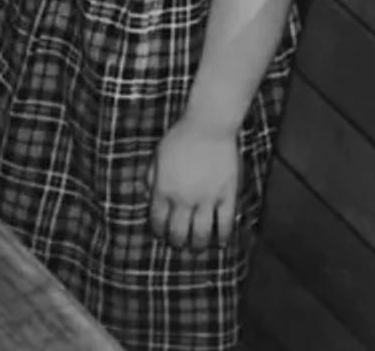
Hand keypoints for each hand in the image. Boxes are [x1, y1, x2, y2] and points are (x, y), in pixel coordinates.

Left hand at [147, 115, 240, 250]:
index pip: (158, 220)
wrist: (209, 125)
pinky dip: (223, 236)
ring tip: (198, 247)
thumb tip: (147, 196)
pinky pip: (226, 222)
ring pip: (202, 233)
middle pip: (178, 232)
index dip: (159, 231)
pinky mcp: (227, 195)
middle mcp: (183, 199)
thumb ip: (151, 177)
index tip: (162, 234)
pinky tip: (222, 243)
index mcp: (164, 189)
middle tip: (180, 244)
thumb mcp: (158, 156)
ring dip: (198, 244)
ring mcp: (207, 198)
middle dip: (177, 242)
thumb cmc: (181, 137)